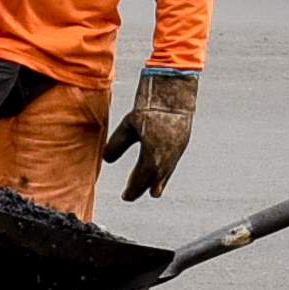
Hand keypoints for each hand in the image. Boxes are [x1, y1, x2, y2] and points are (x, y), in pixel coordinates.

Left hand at [124, 66, 197, 200]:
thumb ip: (116, 145)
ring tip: (150, 190)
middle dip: (142, 188)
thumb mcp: (128, 126)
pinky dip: (164, 172)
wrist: (176, 93)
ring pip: (165, 175)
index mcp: (152, 157)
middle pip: (154, 182)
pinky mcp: (181, 143)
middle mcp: (166, 159)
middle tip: (131, 194)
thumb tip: (107, 159)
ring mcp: (176, 152)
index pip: (140, 181)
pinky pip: (171, 165)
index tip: (125, 197)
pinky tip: (159, 171)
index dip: (132, 190)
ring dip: (155, 182)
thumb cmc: (150, 107)